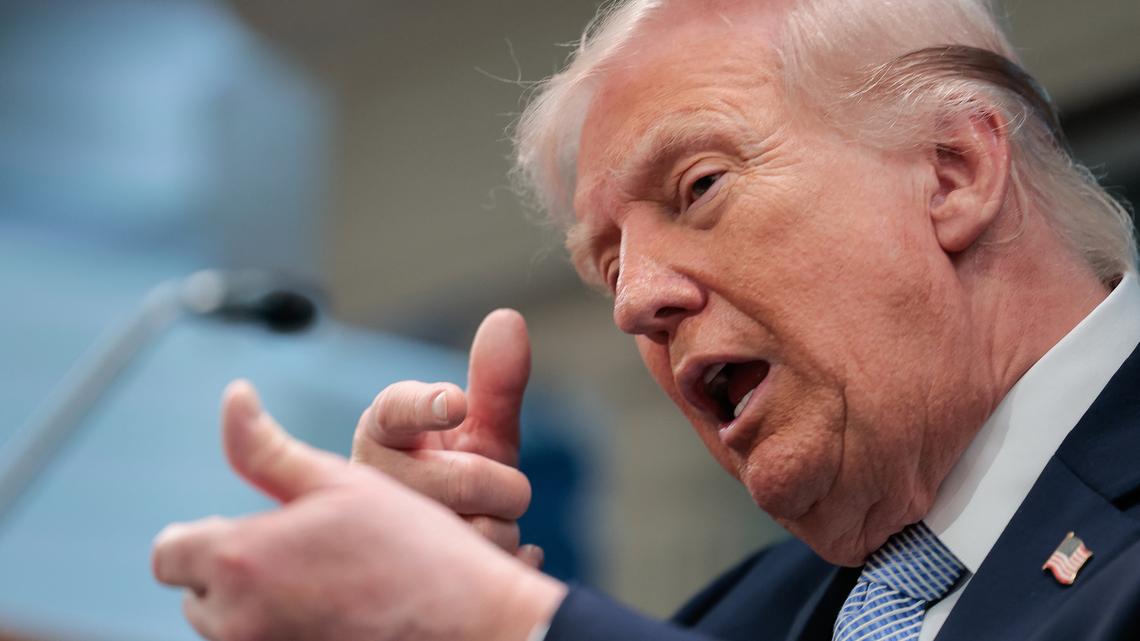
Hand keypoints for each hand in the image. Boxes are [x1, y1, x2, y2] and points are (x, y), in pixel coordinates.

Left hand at [152, 380, 566, 640]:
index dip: (202, 535)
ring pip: (228, 629)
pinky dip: (283, 631)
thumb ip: (267, 447)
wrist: (468, 623)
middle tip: (299, 554)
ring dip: (255, 607)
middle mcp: (236, 621)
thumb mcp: (340, 481)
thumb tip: (233, 396)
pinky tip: (334, 614)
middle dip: (232, 573)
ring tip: (323, 584)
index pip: (169, 553)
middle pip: (196, 595)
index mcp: (239, 559)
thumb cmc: (410, 548)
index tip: (249, 529)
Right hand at [350, 309, 540, 564]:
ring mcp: (384, 540)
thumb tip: (507, 319)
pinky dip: (513, 559)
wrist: (428, 552)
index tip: (452, 400)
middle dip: (501, 484)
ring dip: (501, 528)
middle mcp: (372, 483)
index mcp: (381, 433)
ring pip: (483, 533)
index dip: (425, 404)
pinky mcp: (411, 585)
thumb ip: (494, 383)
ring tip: (476, 525)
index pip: (394, 411)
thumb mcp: (475, 431)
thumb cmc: (448, 476)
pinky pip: (491, 570)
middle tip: (493, 487)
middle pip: (464, 480)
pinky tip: (496, 557)